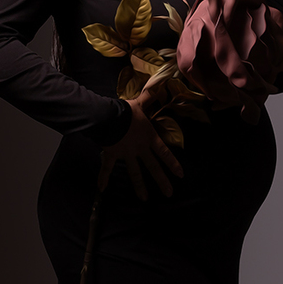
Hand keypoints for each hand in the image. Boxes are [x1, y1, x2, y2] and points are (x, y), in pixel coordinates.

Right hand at [97, 84, 183, 199]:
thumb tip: (160, 84)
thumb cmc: (126, 111)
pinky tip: (102, 189)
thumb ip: (149, 97)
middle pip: (153, 168)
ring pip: (135, 173)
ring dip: (140, 186)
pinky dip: (104, 178)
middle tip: (169, 194)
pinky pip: (108, 168)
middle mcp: (140, 149)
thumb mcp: (140, 104)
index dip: (173, 164)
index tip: (180, 175)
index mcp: (149, 137)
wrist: (109, 117)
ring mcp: (126, 154)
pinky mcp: (112, 155)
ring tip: (145, 199)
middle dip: (162, 181)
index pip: (164, 153)